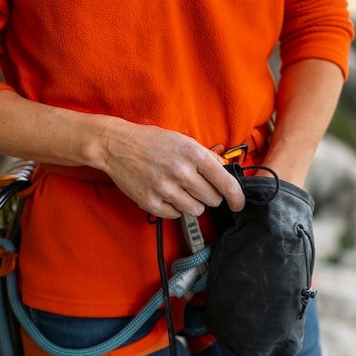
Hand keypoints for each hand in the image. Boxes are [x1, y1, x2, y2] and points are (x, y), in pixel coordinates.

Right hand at [95, 119, 244, 218]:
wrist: (117, 146)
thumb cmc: (153, 142)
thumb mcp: (184, 141)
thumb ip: (208, 158)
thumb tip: (228, 173)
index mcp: (193, 154)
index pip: (226, 184)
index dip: (237, 198)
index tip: (239, 204)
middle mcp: (181, 172)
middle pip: (213, 200)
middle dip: (210, 196)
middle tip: (198, 187)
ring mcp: (164, 189)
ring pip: (196, 210)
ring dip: (193, 203)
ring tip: (181, 190)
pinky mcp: (150, 202)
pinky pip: (175, 215)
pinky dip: (174, 208)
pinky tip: (166, 194)